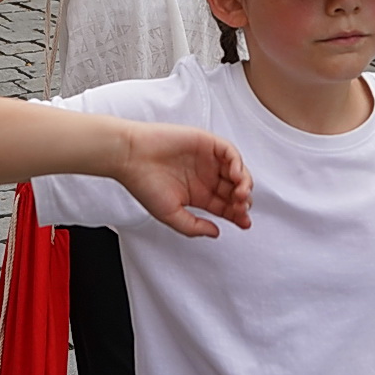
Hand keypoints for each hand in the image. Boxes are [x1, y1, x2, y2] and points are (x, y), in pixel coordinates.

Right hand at [114, 121, 252, 238]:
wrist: (130, 157)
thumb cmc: (144, 184)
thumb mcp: (171, 215)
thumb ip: (194, 227)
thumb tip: (216, 232)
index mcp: (198, 194)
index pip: (225, 206)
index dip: (238, 215)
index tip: (244, 223)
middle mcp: (205, 176)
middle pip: (234, 190)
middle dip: (242, 201)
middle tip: (241, 208)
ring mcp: (206, 160)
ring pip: (236, 171)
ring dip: (244, 183)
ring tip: (240, 194)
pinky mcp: (205, 142)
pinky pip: (229, 152)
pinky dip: (237, 163)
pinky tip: (234, 175)